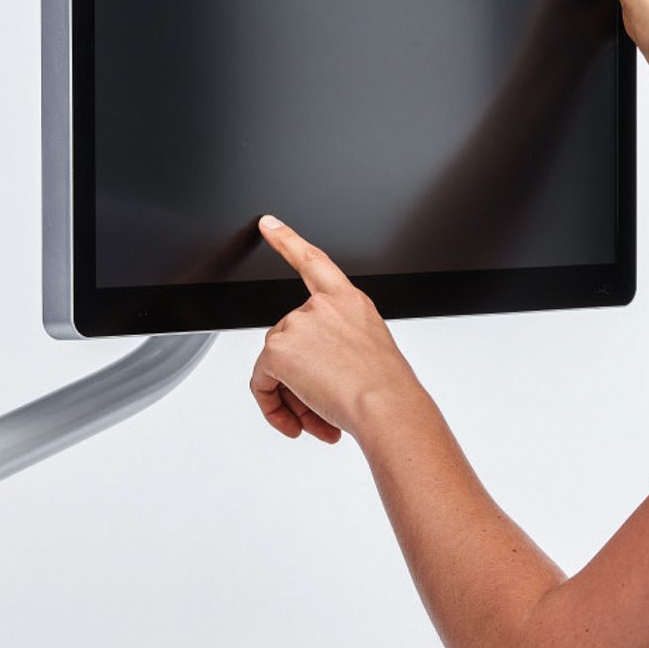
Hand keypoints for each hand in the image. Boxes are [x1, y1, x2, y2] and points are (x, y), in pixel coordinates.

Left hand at [249, 214, 423, 445]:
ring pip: (276, 367)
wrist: (386, 405)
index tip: (269, 224)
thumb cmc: (387, 388)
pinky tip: (296, 423)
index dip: (289, 240)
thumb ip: (335, 349)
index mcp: (349, 302)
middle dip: (300, 380)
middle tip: (324, 411)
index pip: (315, 262)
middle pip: (288, 342)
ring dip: (293, 399)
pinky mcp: (278, 349)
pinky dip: (272, 406)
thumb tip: (307, 374)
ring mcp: (298, 324)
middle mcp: (321, 306)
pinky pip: (261, 383)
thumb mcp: (369, 353)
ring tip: (321, 420)